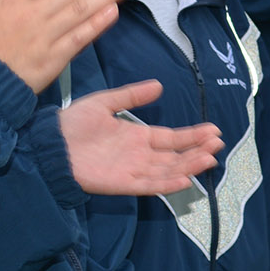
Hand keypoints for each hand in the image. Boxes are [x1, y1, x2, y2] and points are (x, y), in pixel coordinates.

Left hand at [56, 82, 221, 194]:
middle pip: (175, 156)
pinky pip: (149, 185)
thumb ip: (131, 96)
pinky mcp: (122, 184)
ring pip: (168, 171)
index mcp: (137, 136)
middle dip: (197, 151)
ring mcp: (133, 170)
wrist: (51, 144)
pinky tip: (185, 179)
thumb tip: (158, 86)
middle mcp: (140, 155)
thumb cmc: (74, 123)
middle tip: (218, 144)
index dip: (193, 135)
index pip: (172, 138)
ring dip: (188, 166)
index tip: (214, 131)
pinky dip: (167, 183)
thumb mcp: (105, 102)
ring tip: (209, 159)